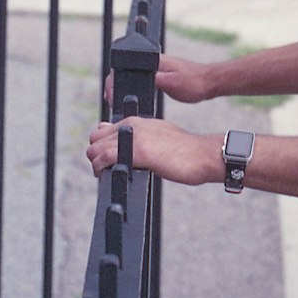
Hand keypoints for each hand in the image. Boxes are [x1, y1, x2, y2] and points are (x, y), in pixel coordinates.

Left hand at [87, 116, 219, 185]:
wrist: (202, 154)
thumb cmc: (185, 150)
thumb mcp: (159, 136)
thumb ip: (140, 137)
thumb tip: (126, 143)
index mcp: (138, 121)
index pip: (103, 130)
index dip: (102, 147)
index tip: (109, 160)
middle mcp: (133, 125)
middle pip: (95, 138)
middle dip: (96, 154)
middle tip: (106, 169)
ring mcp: (134, 138)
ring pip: (95, 148)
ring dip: (96, 163)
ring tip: (105, 174)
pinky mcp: (137, 152)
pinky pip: (104, 158)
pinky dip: (99, 168)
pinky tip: (106, 175)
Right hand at [102, 55, 212, 111]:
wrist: (209, 82)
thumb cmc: (194, 82)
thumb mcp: (174, 83)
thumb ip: (157, 80)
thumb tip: (138, 79)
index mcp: (154, 61)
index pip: (126, 65)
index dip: (114, 79)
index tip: (110, 94)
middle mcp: (154, 62)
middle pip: (126, 70)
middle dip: (116, 84)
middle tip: (111, 100)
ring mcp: (157, 68)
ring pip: (133, 75)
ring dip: (124, 87)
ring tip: (117, 101)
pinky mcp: (161, 75)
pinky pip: (142, 80)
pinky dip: (135, 89)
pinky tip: (134, 99)